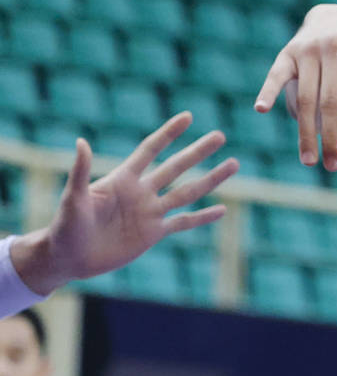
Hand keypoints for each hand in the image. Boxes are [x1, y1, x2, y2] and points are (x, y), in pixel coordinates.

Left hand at [9, 114, 236, 293]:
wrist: (66, 258)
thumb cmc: (64, 226)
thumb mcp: (72, 199)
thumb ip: (80, 171)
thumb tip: (81, 141)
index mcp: (123, 180)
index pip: (150, 151)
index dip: (168, 134)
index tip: (188, 116)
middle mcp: (141, 192)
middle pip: (175, 167)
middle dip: (197, 152)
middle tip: (220, 135)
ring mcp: (149, 213)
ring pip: (187, 192)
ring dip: (210, 179)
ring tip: (233, 164)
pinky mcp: (153, 234)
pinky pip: (183, 222)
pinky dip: (203, 217)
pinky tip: (222, 210)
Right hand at [255, 3, 336, 170]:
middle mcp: (336, 48)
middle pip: (332, 101)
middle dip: (332, 136)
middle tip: (334, 166)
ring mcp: (309, 50)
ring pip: (306, 97)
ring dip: (305, 132)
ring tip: (310, 161)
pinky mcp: (287, 54)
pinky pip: (277, 75)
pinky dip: (268, 90)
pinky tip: (260, 109)